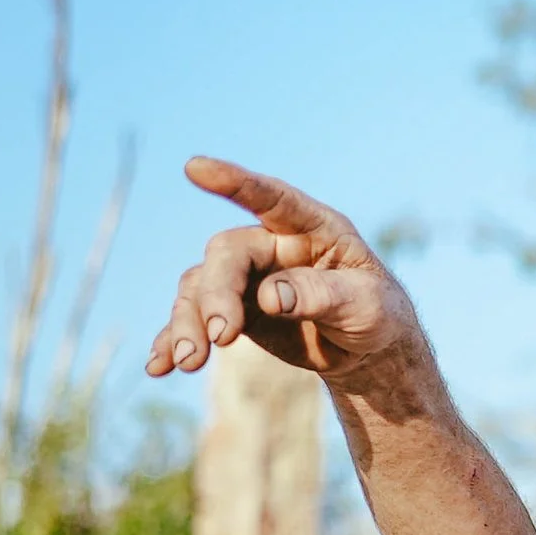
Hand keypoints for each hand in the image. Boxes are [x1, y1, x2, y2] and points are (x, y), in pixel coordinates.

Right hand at [145, 157, 422, 384]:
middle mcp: (271, 244)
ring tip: (188, 363)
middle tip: (222, 336)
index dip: (236, 182)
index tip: (195, 167)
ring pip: (201, 288)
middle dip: (218, 295)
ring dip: (188, 323)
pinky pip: (193, 318)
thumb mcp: (367, 306)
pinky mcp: (232, 307)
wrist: (367, 349)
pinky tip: (159, 366)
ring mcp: (247, 276)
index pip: (272, 199)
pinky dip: (172, 340)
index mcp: (312, 228)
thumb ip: (323, 295)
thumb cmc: (376, 314)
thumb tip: (269, 296)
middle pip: (227, 256)